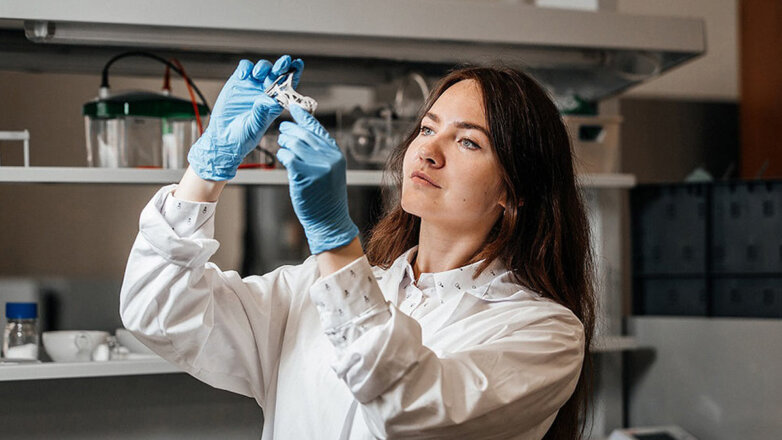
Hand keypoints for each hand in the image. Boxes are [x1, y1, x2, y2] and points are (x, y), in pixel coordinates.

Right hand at [187, 55, 303, 180]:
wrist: (224, 138)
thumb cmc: (243, 137)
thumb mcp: (256, 126)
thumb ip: (262, 112)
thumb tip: (269, 99)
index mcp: (275, 102)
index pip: (288, 85)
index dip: (295, 73)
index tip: (298, 64)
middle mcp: (266, 92)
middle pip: (277, 73)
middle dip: (282, 65)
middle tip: (284, 62)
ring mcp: (252, 86)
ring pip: (263, 67)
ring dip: (264, 66)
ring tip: (259, 73)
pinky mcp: (238, 82)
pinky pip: (245, 68)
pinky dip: (245, 68)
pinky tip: (244, 75)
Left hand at [276, 104, 358, 254]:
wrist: (329, 220)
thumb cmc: (326, 198)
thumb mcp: (330, 171)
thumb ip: (320, 153)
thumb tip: (302, 134)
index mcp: (336, 154)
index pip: (317, 129)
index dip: (304, 116)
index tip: (293, 108)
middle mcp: (329, 157)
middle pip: (303, 133)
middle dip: (290, 130)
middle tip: (283, 131)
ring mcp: (317, 165)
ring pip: (294, 143)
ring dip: (284, 143)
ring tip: (282, 146)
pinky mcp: (304, 174)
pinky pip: (288, 156)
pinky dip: (283, 155)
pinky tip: (283, 158)